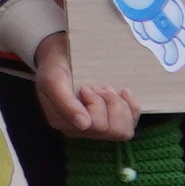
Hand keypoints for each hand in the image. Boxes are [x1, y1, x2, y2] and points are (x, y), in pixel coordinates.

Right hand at [26, 29, 137, 143]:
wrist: (60, 54)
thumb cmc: (55, 66)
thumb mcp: (53, 79)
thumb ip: (64, 103)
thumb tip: (84, 125)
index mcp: (63, 122)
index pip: (93, 126)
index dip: (95, 105)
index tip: (86, 87)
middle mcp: (78, 129)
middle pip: (110, 130)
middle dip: (109, 104)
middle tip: (98, 87)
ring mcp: (95, 128)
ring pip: (122, 131)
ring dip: (119, 106)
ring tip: (107, 90)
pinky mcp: (109, 122)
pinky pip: (130, 126)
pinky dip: (131, 108)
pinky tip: (123, 93)